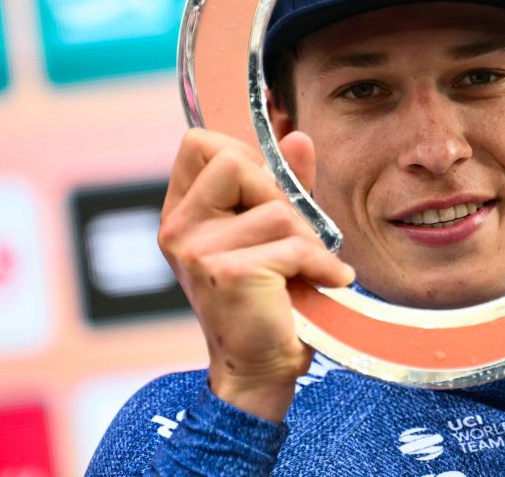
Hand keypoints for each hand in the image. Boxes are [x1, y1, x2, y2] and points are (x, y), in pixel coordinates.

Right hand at [158, 129, 354, 422]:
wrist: (260, 368)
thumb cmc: (269, 297)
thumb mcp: (275, 230)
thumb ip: (285, 183)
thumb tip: (297, 137)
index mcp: (181, 212)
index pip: (199, 143)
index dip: (242, 156)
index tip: (266, 195)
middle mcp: (178, 228)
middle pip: (233, 160)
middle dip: (278, 194)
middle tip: (291, 235)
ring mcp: (197, 250)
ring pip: (277, 209)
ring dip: (307, 239)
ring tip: (307, 269)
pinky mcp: (228, 272)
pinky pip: (294, 245)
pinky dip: (322, 264)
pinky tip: (327, 281)